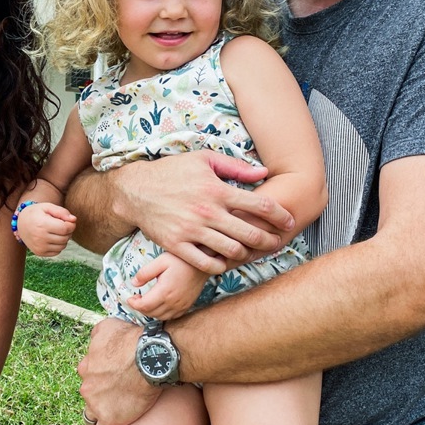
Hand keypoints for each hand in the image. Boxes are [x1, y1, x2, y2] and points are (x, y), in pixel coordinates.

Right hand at [17, 203, 76, 257]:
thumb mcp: (47, 207)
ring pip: (63, 246)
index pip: (66, 228)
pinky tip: (52, 238)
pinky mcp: (39, 252)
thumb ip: (62, 212)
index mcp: (43, 224)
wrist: (20, 222)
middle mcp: (40, 237)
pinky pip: (57, 252)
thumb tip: (74, 220)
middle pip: (65, 238)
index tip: (69, 221)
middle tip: (63, 225)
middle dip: (68, 231)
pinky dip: (58, 245)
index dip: (71, 224)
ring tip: (57, 231)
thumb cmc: (36, 213)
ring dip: (64, 239)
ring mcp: (39, 247)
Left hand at [77, 318, 159, 424]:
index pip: (88, 372)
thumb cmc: (132, 339)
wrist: (148, 356)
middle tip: (116, 392)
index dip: (99, 374)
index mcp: (87, 365)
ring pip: (92, 414)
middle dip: (99, 394)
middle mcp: (87, 385)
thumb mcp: (108, 326)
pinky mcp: (110, 420)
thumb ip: (98, 333)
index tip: (110, 376)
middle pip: (90, 393)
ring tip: (109, 417)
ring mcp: (97, 404)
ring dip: (99, 415)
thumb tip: (95, 337)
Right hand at [113, 151, 293, 273]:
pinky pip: (207, 263)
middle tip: (276, 243)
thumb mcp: (203, 160)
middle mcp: (208, 212)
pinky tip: (225, 260)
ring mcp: (192, 231)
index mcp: (217, 190)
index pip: (260, 206)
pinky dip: (221, 265)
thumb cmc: (172, 172)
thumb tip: (263, 172)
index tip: (289, 221)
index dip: (280, 215)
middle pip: (250, 233)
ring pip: (232, 251)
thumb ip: (235, 167)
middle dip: (269, 241)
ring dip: (246, 254)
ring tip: (251, 252)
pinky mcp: (178, 246)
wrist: (136, 190)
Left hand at [126, 252, 210, 320]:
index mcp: (164, 291)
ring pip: (161, 317)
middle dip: (140, 308)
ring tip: (146, 302)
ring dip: (150, 312)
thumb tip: (134, 283)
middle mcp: (173, 302)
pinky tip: (159, 305)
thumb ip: (144, 273)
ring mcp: (181, 306)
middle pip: (151, 313)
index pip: (144, 306)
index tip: (130, 298)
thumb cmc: (180, 260)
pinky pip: (172, 316)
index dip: (133, 304)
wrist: (202, 263)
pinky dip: (162, 314)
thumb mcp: (160, 261)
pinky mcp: (187, 306)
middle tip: (136, 299)